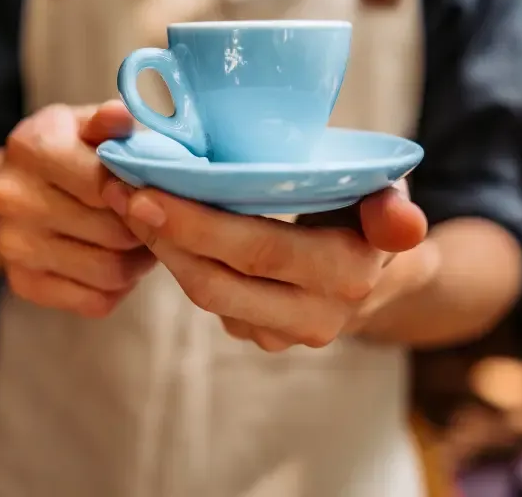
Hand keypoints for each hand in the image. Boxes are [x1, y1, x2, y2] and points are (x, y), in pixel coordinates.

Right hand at [0, 101, 155, 317]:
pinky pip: (96, 300)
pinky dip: (120, 286)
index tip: (160, 189)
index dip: (143, 191)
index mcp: (31, 146)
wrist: (15, 187)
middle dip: (147, 227)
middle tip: (162, 216)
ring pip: (109, 271)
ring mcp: (13, 246)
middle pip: (112, 232)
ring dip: (140, 260)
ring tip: (146, 237)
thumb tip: (121, 115)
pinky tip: (122, 259)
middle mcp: (13, 197)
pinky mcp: (23, 284)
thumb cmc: (70, 148)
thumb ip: (112, 121)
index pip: (104, 184)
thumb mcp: (89, 122)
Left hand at [102, 180, 431, 350]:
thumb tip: (404, 225)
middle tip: (117, 188)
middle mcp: (312, 315)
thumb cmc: (371, 219)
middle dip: (159, 235)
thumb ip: (393, 212)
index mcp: (345, 274)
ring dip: (159, 249)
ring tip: (124, 201)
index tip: (145, 193)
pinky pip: (208, 298)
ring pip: (204, 293)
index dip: (197, 225)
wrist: (379, 278)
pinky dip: (175, 260)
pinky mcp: (260, 333)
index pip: (259, 250)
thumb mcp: (390, 201)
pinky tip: (154, 223)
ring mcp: (282, 332)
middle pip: (215, 279)